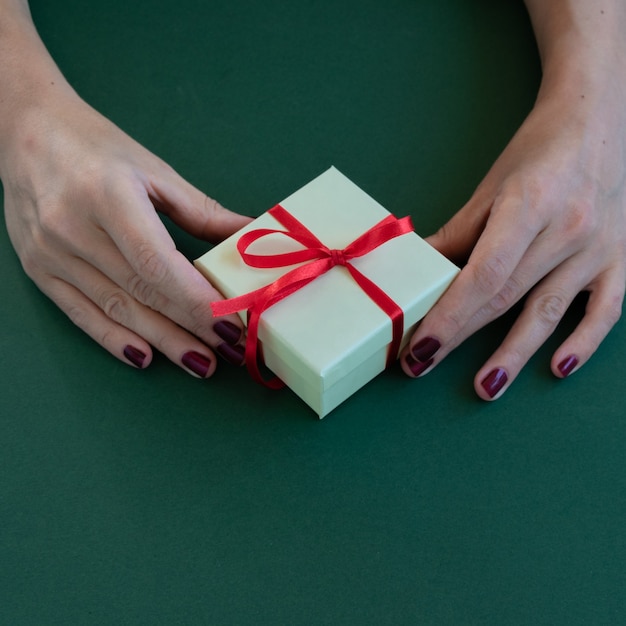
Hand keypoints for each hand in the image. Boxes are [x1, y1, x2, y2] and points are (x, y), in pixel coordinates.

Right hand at [2, 86, 251, 376]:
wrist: (25, 131)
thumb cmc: (97, 147)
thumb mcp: (155, 171)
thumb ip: (203, 212)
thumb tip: (251, 236)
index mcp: (108, 196)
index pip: (157, 263)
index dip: (196, 300)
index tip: (230, 324)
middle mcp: (73, 228)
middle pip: (142, 291)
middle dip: (190, 326)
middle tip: (229, 351)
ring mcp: (51, 253)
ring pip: (116, 308)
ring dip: (162, 340)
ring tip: (200, 363)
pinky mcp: (38, 269)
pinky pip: (80, 313)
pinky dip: (113, 339)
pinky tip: (145, 357)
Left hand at [401, 62, 625, 398]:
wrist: (601, 117)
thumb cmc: (539, 149)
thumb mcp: (492, 186)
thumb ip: (458, 233)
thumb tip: (420, 272)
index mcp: (530, 206)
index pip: (482, 276)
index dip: (448, 316)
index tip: (419, 346)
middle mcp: (568, 230)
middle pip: (506, 296)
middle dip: (462, 336)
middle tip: (423, 365)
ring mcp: (600, 248)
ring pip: (550, 312)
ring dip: (515, 354)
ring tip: (485, 387)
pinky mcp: (621, 258)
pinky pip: (606, 309)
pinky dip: (585, 341)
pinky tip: (560, 367)